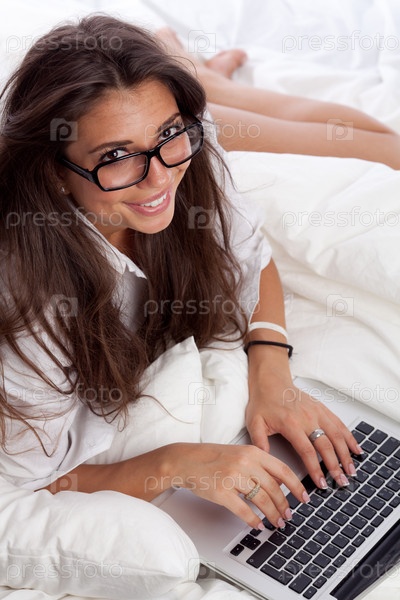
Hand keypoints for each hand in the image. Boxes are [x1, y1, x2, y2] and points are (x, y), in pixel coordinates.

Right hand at [166, 442, 308, 529]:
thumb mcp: (239, 452)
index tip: (304, 498)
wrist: (185, 460)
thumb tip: (280, 483)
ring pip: (262, 500)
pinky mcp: (221, 492)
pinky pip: (243, 510)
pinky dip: (253, 520)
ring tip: (277, 523)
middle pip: (274, 488)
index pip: (282, 470)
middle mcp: (244, 462)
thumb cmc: (211, 457)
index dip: (296, 486)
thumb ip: (258, 464)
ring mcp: (232, 477)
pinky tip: (258, 525)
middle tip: (289, 516)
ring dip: (272, 515)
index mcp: (252, 452)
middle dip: (285, 506)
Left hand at [245, 372, 362, 489]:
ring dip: (346, 454)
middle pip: (326, 446)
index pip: (307, 451)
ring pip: (337, 436)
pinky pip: (339, 424)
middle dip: (335, 466)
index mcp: (291, 423)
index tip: (321, 484)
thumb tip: (265, 462)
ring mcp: (317, 412)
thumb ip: (259, 442)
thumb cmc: (263, 402)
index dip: (316, 469)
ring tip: (351, 471)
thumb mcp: (254, 422)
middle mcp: (307, 417)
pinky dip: (350, 437)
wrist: (271, 381)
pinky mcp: (323, 408)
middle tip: (341, 482)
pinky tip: (356, 449)